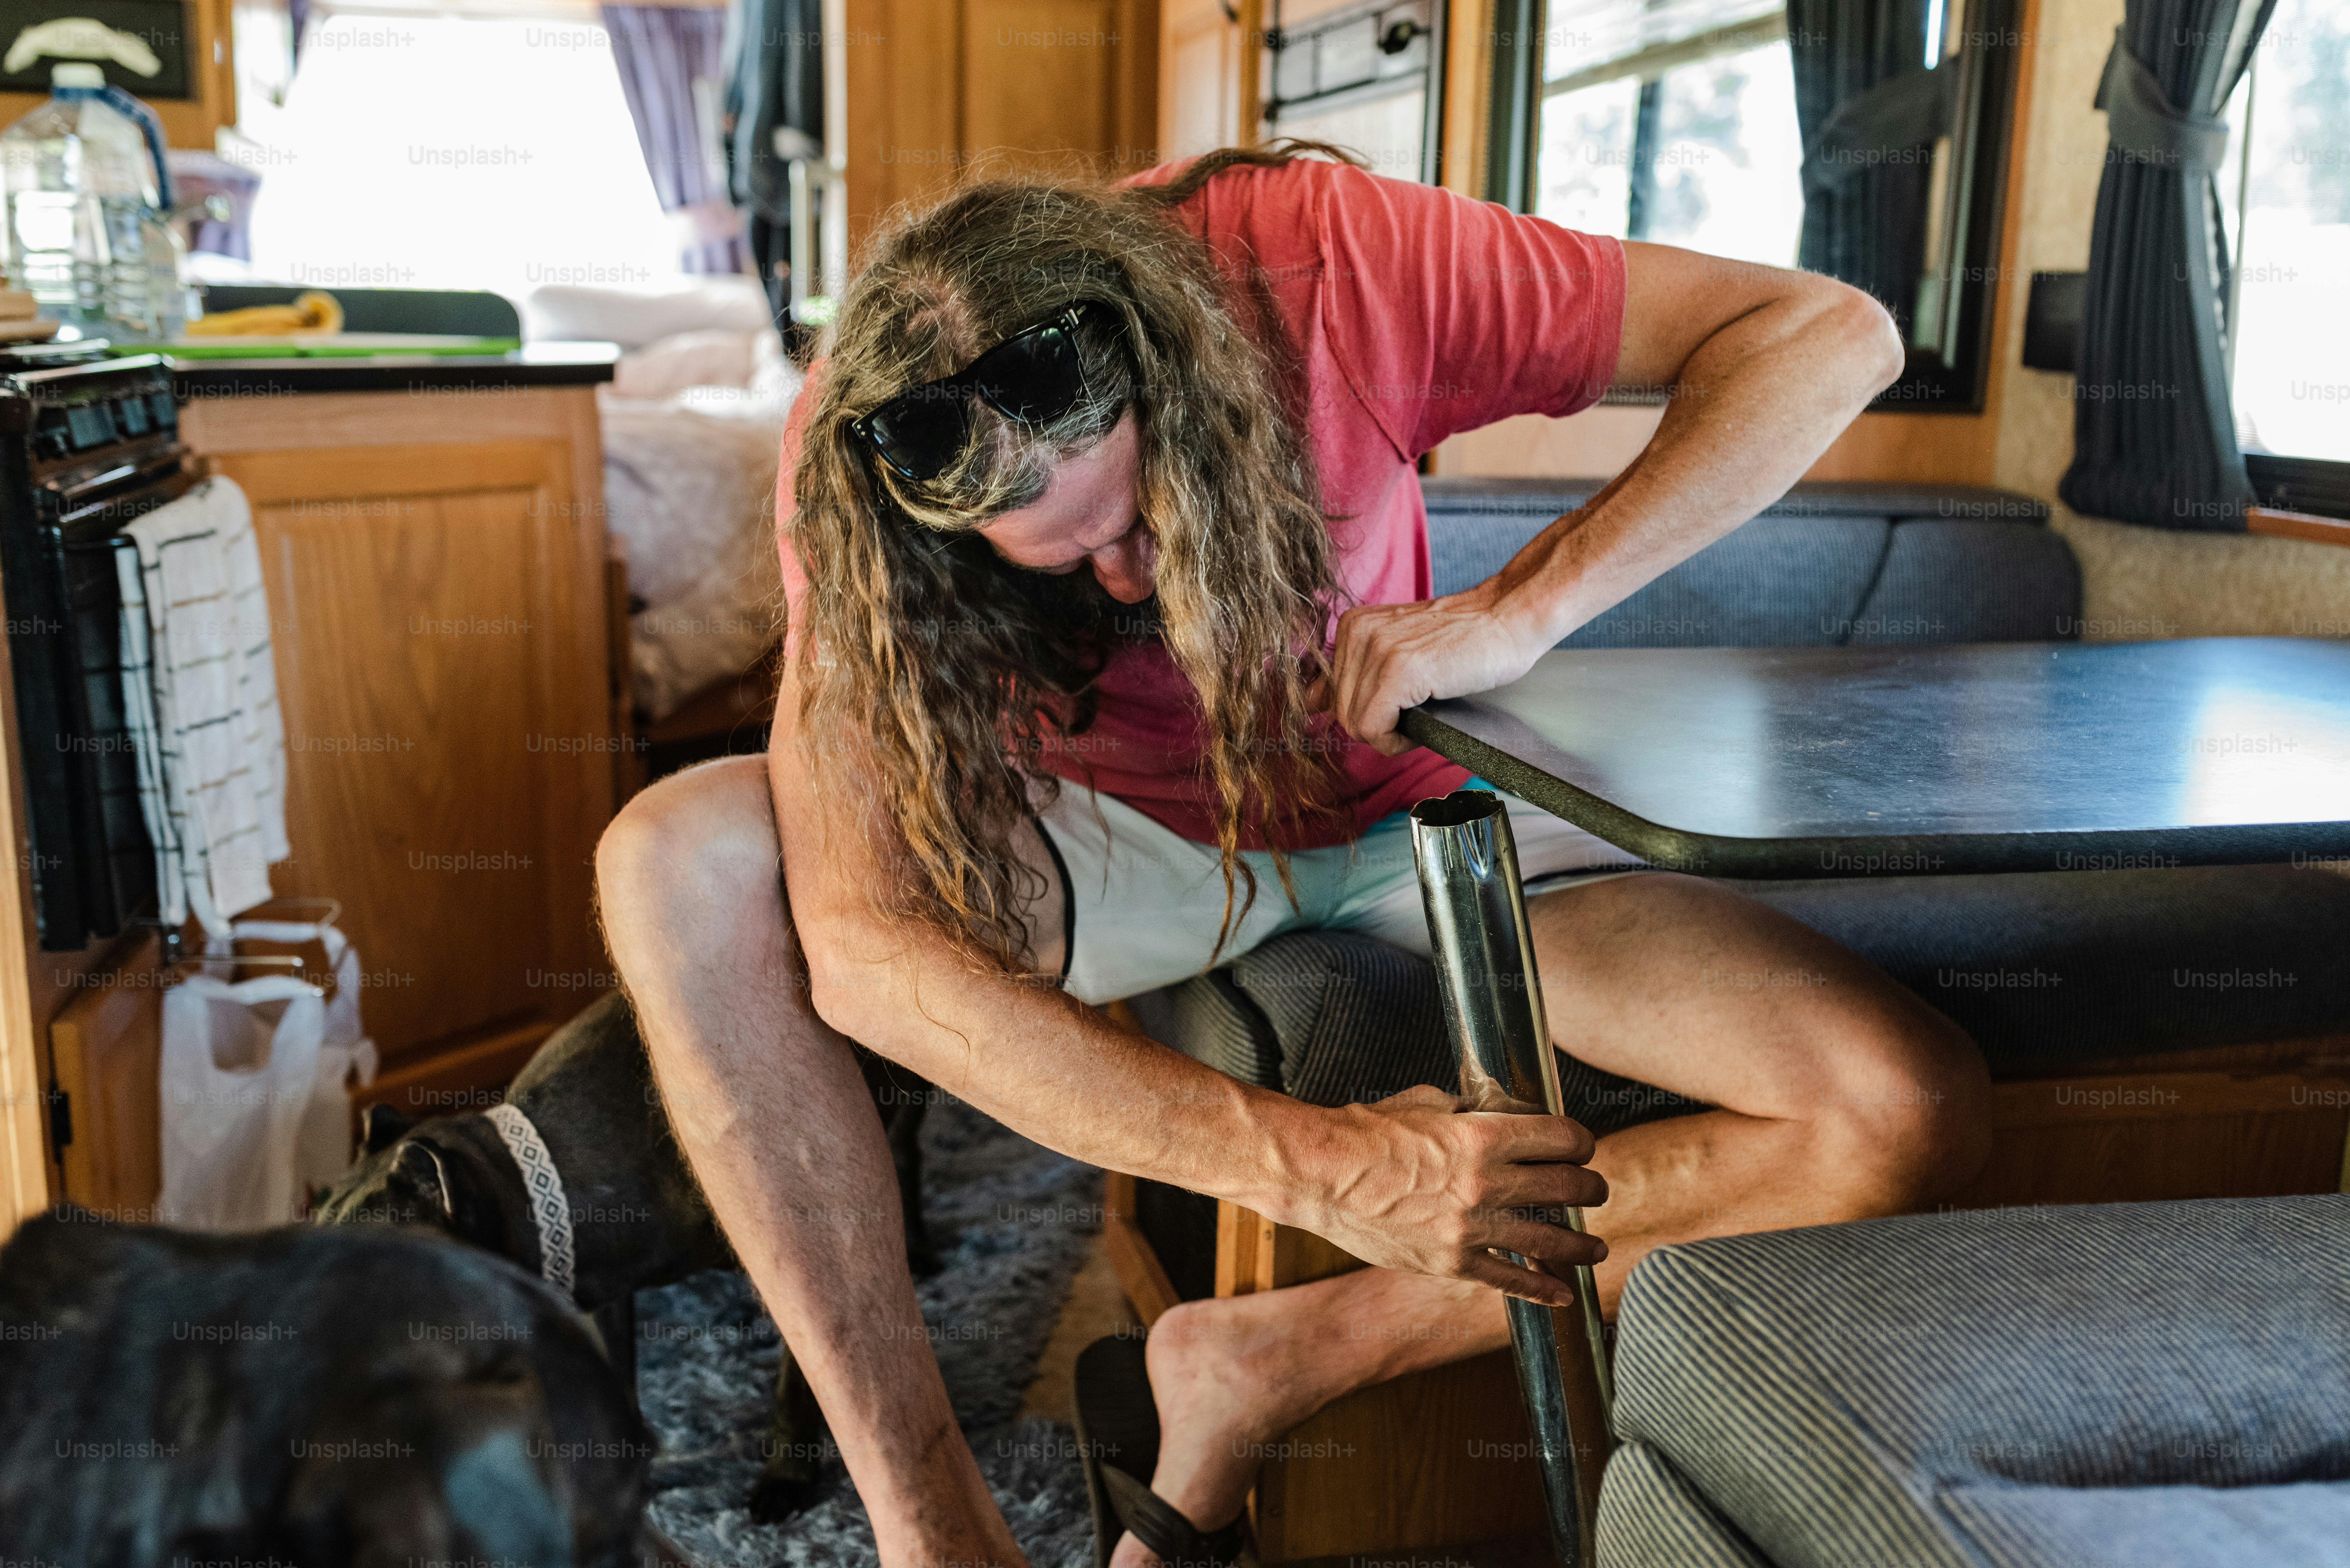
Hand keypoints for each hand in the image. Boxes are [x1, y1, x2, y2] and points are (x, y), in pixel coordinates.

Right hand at [1289, 1087, 1608, 1306]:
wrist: (1321, 1173)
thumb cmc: (1368, 1132)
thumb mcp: (1429, 1103)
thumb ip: (1474, 1112)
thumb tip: (1505, 1116)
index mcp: (1483, 1136)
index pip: (1561, 1138)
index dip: (1580, 1141)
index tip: (1581, 1147)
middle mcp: (1486, 1184)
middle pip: (1566, 1187)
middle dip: (1589, 1188)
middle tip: (1593, 1190)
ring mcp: (1470, 1228)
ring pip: (1549, 1240)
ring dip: (1580, 1245)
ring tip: (1595, 1248)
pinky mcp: (1451, 1262)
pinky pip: (1509, 1280)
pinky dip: (1541, 1290)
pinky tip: (1562, 1294)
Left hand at [1311, 582, 1546, 756]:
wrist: (1508, 620)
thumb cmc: (1462, 640)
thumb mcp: (1396, 648)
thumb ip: (1353, 673)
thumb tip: (1310, 704)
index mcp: (1352, 626)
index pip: (1328, 695)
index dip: (1363, 713)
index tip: (1394, 706)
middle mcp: (1358, 633)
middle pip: (1342, 713)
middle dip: (1376, 726)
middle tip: (1414, 714)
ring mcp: (1378, 650)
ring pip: (1356, 724)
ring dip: (1389, 734)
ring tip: (1422, 714)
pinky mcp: (1400, 670)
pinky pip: (1375, 729)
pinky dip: (1396, 741)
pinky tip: (1420, 725)